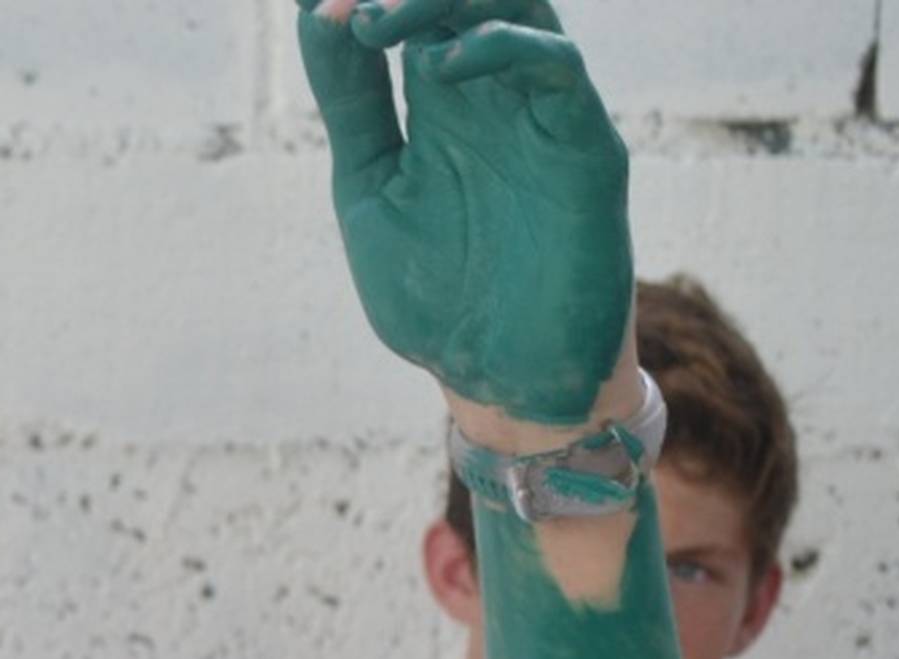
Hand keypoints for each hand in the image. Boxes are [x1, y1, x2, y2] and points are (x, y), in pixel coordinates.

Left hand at [293, 0, 631, 427]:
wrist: (500, 380)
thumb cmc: (437, 294)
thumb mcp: (369, 186)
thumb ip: (351, 102)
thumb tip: (314, 10)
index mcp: (443, 98)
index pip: (413, 9)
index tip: (312, 1)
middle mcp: (496, 91)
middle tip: (346, 7)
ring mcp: (544, 112)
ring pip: (516, 3)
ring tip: (375, 21)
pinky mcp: (586, 145)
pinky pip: (558, 65)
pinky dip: (501, 47)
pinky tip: (439, 66)